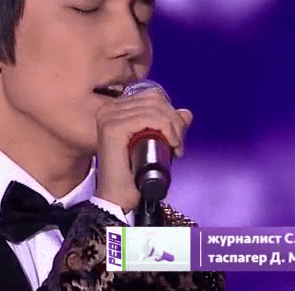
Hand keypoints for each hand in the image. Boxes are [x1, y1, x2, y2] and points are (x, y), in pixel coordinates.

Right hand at [94, 88, 192, 212]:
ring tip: (175, 148)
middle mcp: (108, 109)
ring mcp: (108, 117)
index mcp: (115, 108)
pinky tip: (171, 145)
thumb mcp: (158, 144)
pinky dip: (167, 130)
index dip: (172, 114)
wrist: (121, 199)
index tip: (177, 137)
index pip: (152, 96)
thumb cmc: (136, 175)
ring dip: (174, 128)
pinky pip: (150, 118)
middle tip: (178, 144)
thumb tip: (186, 112)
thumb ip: (171, 126)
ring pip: (155, 108)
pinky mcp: (113, 128)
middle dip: (175, 121)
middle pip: (155, 100)